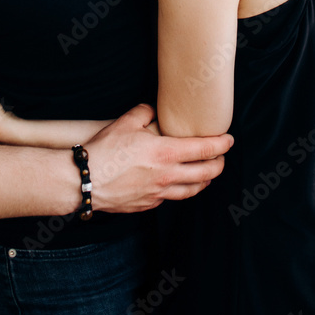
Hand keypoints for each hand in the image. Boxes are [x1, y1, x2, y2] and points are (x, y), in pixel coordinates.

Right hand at [83, 103, 232, 212]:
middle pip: (206, 173)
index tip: (228, 140)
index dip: (221, 144)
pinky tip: (178, 184)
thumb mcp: (126, 122)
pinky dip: (180, 190)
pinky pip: (171, 197)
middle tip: (222, 157)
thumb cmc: (105, 150)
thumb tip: (153, 110)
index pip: (204, 149)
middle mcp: (167, 175)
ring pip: (192, 190)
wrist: (85, 181)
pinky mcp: (148, 204)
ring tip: (207, 174)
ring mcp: (159, 193)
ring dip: (204, 181)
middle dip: (219, 165)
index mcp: (165, 153)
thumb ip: (145, 112)